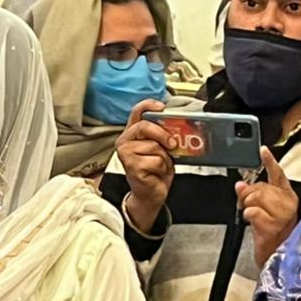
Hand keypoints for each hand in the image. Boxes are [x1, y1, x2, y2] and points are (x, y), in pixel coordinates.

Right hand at [116, 99, 174, 231]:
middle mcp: (125, 141)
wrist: (150, 194)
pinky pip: (155, 161)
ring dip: (164, 158)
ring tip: (159, 165)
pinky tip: (156, 173)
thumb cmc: (154, 171)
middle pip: (145, 127)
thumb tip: (176, 129)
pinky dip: (161, 168)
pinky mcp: (131, 166)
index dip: (149, 105)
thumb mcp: (161, 149)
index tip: (161, 106)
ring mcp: (126, 153)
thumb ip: (163, 137)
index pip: (137, 112)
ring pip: (154, 146)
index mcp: (132, 133)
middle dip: (163, 135)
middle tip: (172, 145)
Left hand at [237, 147, 299, 266]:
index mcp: (288, 196)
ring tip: (253, 217)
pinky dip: (248, 217)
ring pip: (255, 197)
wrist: (276, 258)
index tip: (263, 150)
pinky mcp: (274, 225)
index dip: (270, 161)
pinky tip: (255, 224)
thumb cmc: (273, 235)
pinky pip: (252, 211)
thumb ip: (254, 194)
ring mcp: (282, 214)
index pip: (278, 174)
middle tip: (248, 207)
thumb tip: (240, 185)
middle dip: (248, 196)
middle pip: (259, 186)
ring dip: (247, 206)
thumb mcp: (264, 210)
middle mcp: (288, 203)